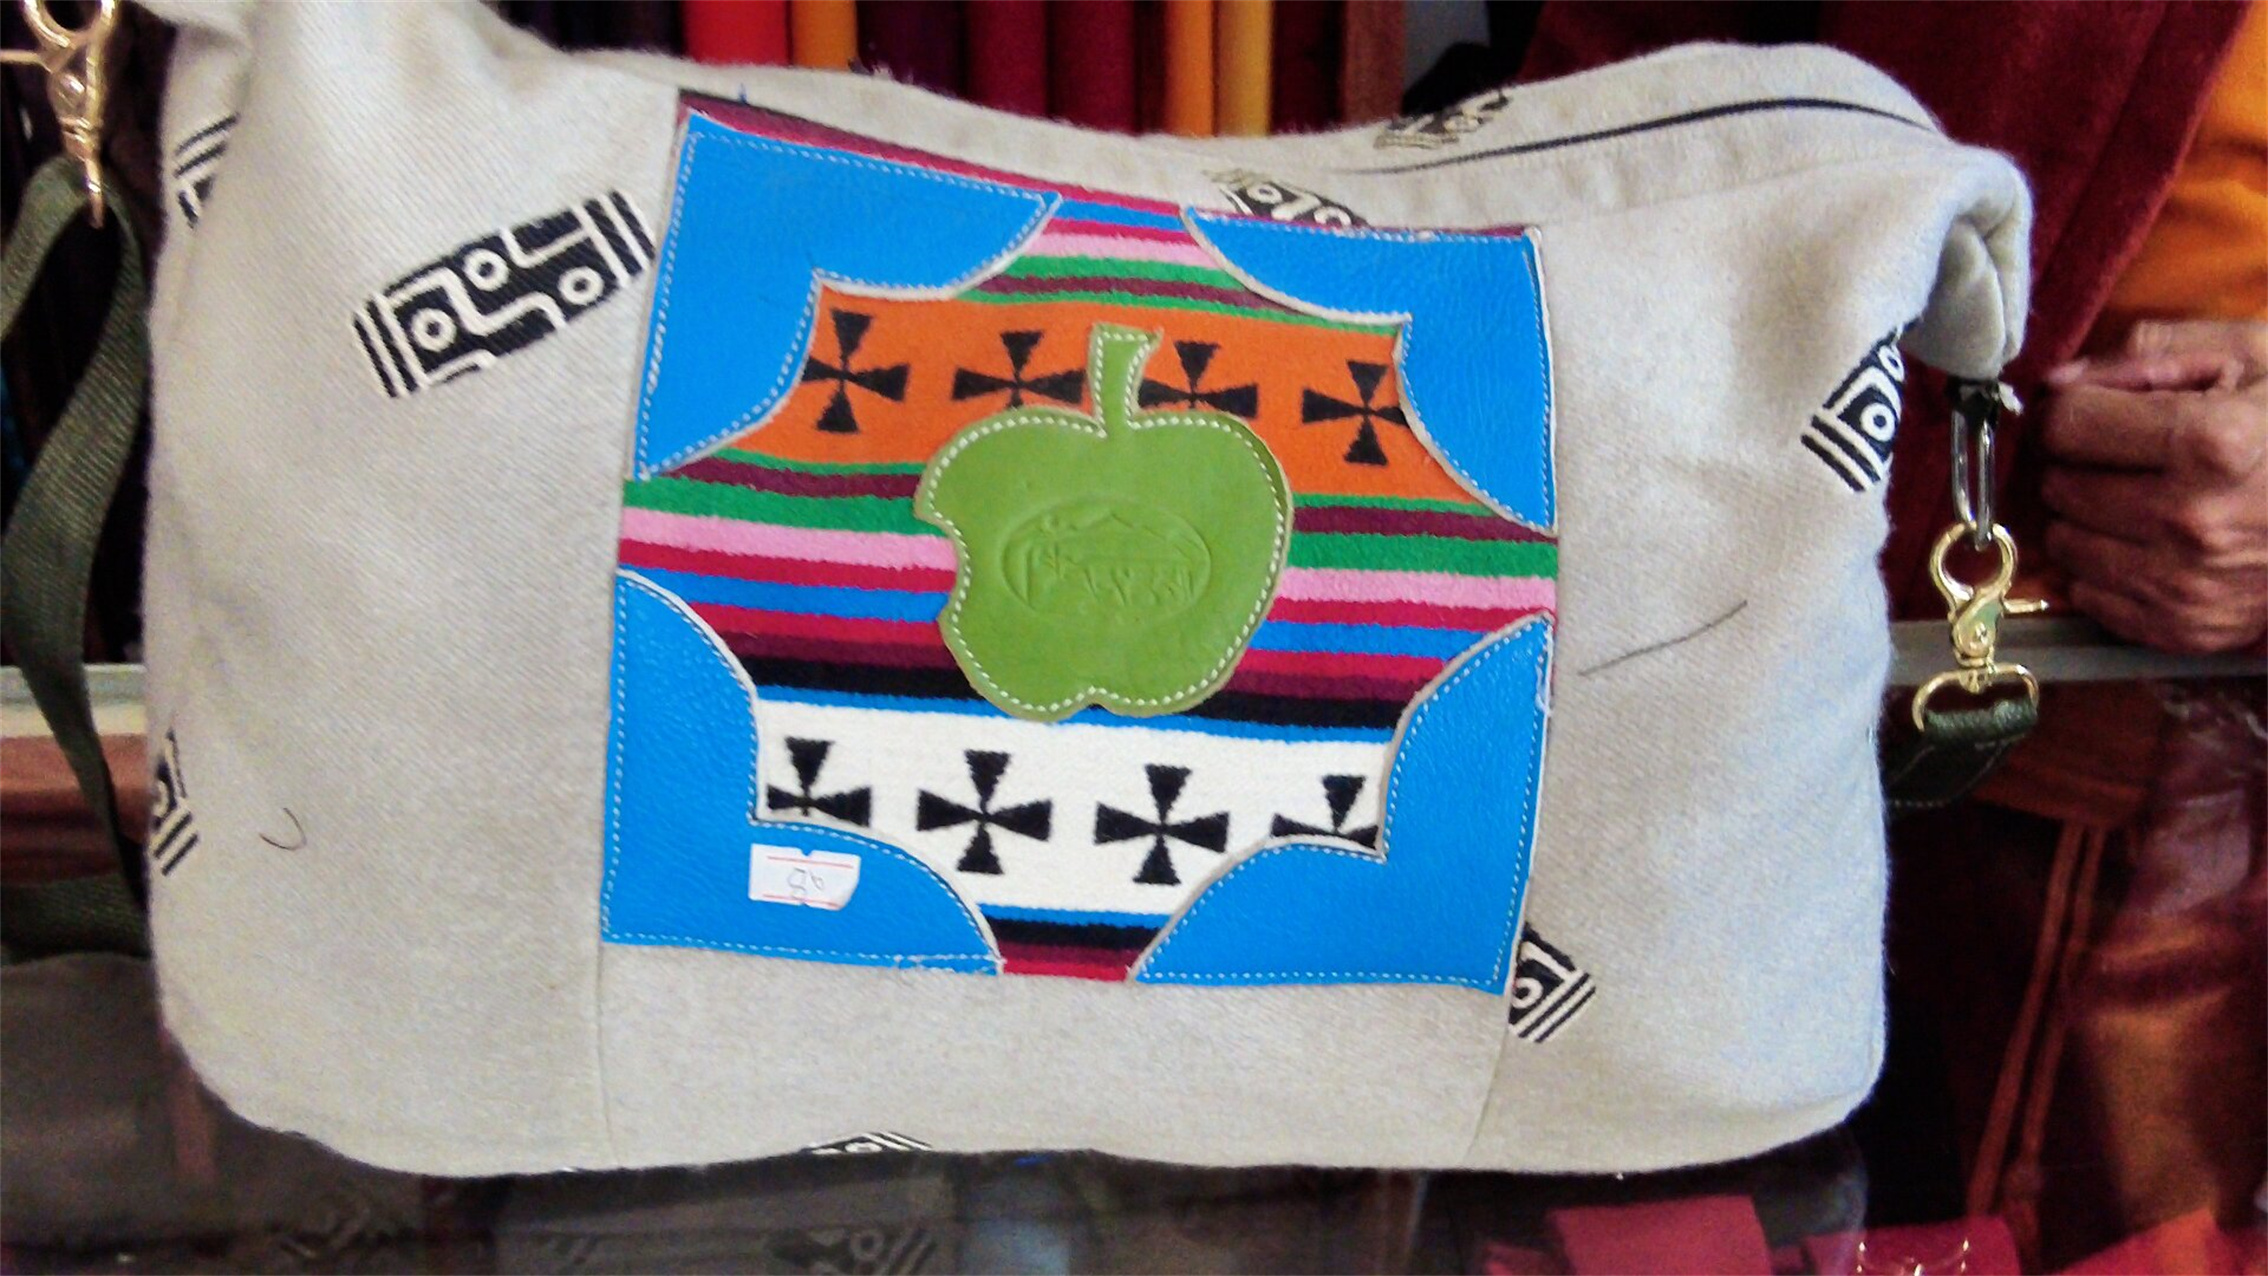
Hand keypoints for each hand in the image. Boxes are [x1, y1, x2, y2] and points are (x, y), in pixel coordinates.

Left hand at [2041, 319, 2267, 655]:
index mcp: (2213, 442)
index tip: (2096, 410)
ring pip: (2064, 544)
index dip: (2073, 410)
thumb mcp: (2256, 356)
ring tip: (2141, 498)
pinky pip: (2088, 596)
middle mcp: (2193, 520)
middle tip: (2129, 457)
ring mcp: (2188, 584)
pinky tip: (2148, 543)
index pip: (2068, 425)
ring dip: (2086, 519)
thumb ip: (2151, 355)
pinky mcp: (2185, 628)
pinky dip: (2103, 569)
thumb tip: (2057, 383)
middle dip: (2081, 465)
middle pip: (2060, 487)